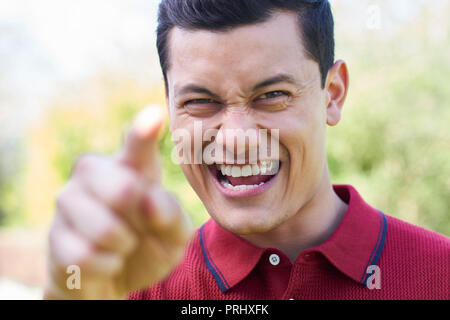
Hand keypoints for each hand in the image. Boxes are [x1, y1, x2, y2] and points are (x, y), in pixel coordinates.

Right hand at [44, 106, 192, 298]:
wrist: (118, 279)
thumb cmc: (150, 244)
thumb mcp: (175, 235)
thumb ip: (172, 215)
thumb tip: (149, 201)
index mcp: (131, 168)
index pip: (137, 146)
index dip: (144, 132)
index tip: (156, 114)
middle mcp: (95, 174)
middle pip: (123, 190)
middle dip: (140, 220)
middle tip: (139, 227)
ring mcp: (69, 201)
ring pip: (105, 229)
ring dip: (123, 247)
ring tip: (122, 245)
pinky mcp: (54, 235)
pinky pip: (86, 257)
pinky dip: (106, 267)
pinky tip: (105, 260)